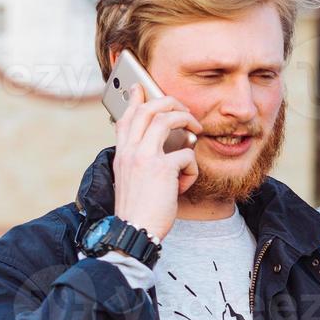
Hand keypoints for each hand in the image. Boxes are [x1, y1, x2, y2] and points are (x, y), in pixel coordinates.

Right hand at [112, 83, 202, 239]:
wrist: (134, 232)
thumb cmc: (138, 211)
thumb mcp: (130, 181)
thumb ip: (140, 162)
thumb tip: (170, 147)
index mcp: (122, 154)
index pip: (126, 117)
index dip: (135, 99)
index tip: (140, 87)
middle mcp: (130, 151)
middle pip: (148, 109)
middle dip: (171, 102)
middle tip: (186, 111)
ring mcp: (144, 157)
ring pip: (167, 119)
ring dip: (187, 121)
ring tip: (197, 131)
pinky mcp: (162, 169)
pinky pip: (186, 155)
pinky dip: (192, 169)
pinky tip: (184, 184)